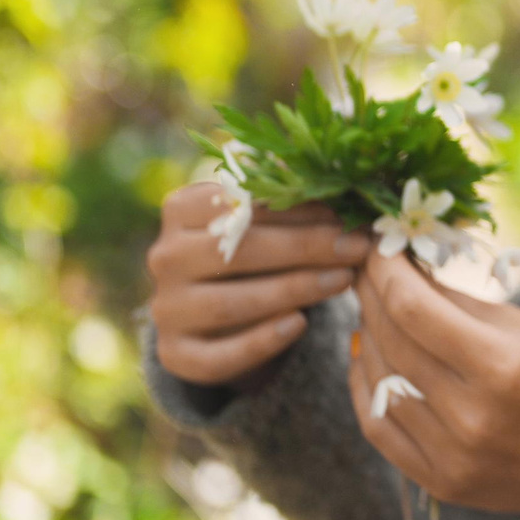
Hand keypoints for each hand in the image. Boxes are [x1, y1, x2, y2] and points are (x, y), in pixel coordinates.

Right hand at [145, 183, 362, 383]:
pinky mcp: (175, 355)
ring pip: (228, 304)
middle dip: (304, 248)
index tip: (346, 214)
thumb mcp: (264, 221)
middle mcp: (164, 257)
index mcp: (180, 210)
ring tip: (342, 280)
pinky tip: (300, 325)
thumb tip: (327, 165)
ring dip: (292, 290)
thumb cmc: (254, 254)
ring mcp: (166, 309)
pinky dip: (260, 341)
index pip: (239, 207)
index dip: (296, 210)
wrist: (221, 319)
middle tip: (355, 247)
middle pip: (236, 253)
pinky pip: (217, 355)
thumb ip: (285, 197)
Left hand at [352, 250, 519, 519]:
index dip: (385, 270)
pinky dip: (365, 388)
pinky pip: (379, 428)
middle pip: (393, 341)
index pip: (414, 308)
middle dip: (372, 295)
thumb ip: (462, 305)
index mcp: (502, 368)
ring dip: (368, 336)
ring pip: (380, 382)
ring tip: (371, 308)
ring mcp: (453, 457)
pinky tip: (370, 358)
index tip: (378, 245)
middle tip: (366, 268)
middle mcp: (471, 417)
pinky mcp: (443, 483)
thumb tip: (406, 269)